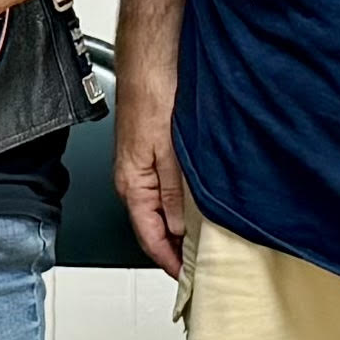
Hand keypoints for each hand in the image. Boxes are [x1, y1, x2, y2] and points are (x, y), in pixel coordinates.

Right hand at [114, 65, 197, 270]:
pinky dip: (183, 206)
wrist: (152, 60)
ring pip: (162, 210)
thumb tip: (179, 229)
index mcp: (132, 184)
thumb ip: (174, 193)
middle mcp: (134, 179)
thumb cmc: (153, 95)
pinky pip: (167, 191)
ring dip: (182, 229)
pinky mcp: (155, 154)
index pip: (150, 238)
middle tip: (203, 268)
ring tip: (206, 244)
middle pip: (155, 228)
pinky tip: (201, 208)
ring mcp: (144, 167)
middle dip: (176, 250)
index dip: (170, 263)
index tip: (188, 279)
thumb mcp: (169, 152)